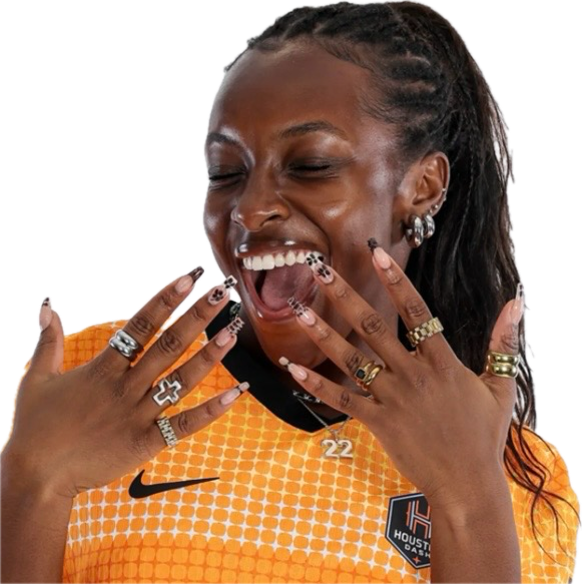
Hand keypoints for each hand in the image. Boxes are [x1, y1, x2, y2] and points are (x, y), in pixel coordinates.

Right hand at [3, 267, 247, 499]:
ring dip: (208, 357)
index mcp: (102, 368)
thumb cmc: (34, 426)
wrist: (35, 478)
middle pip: (168, 345)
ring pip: (180, 381)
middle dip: (197, 316)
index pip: (140, 325)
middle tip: (223, 293)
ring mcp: (138, 415)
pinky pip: (183, 425)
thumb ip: (48, 340)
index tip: (189, 279)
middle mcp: (125, 387)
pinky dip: (210, 410)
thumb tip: (47, 303)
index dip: (166, 300)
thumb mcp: (37, 377)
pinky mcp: (145, 442)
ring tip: (231, 333)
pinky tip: (235, 393)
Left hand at [280, 244, 523, 511]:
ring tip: (297, 309)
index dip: (396, 281)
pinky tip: (293, 368)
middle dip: (345, 295)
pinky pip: (343, 400)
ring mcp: (392, 399)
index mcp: (442, 362)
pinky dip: (318, 385)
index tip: (376, 254)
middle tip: (319, 267)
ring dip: (322, 333)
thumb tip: (517, 303)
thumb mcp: (500, 386)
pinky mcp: (377, 422)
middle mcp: (413, 375)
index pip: (416, 312)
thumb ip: (503, 343)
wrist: (467, 485)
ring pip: (351, 359)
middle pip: (374, 327)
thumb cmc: (484, 435)